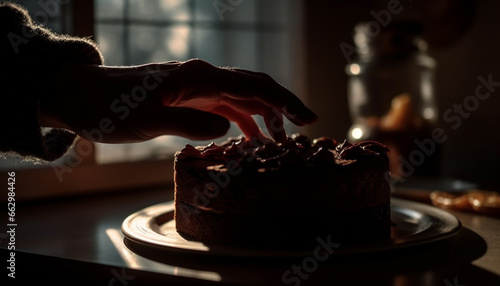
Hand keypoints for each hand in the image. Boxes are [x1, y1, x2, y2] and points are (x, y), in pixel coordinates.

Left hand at [40, 59, 317, 142]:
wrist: (82, 98)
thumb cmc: (110, 107)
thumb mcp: (146, 118)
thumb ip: (188, 121)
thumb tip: (227, 130)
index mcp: (199, 77)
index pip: (253, 85)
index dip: (284, 101)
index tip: (308, 118)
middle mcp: (203, 79)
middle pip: (254, 88)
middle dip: (283, 107)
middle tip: (308, 128)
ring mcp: (197, 90)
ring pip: (242, 100)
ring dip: (264, 118)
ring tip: (281, 142)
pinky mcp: (189, 102)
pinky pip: (224, 110)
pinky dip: (242, 124)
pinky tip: (249, 140)